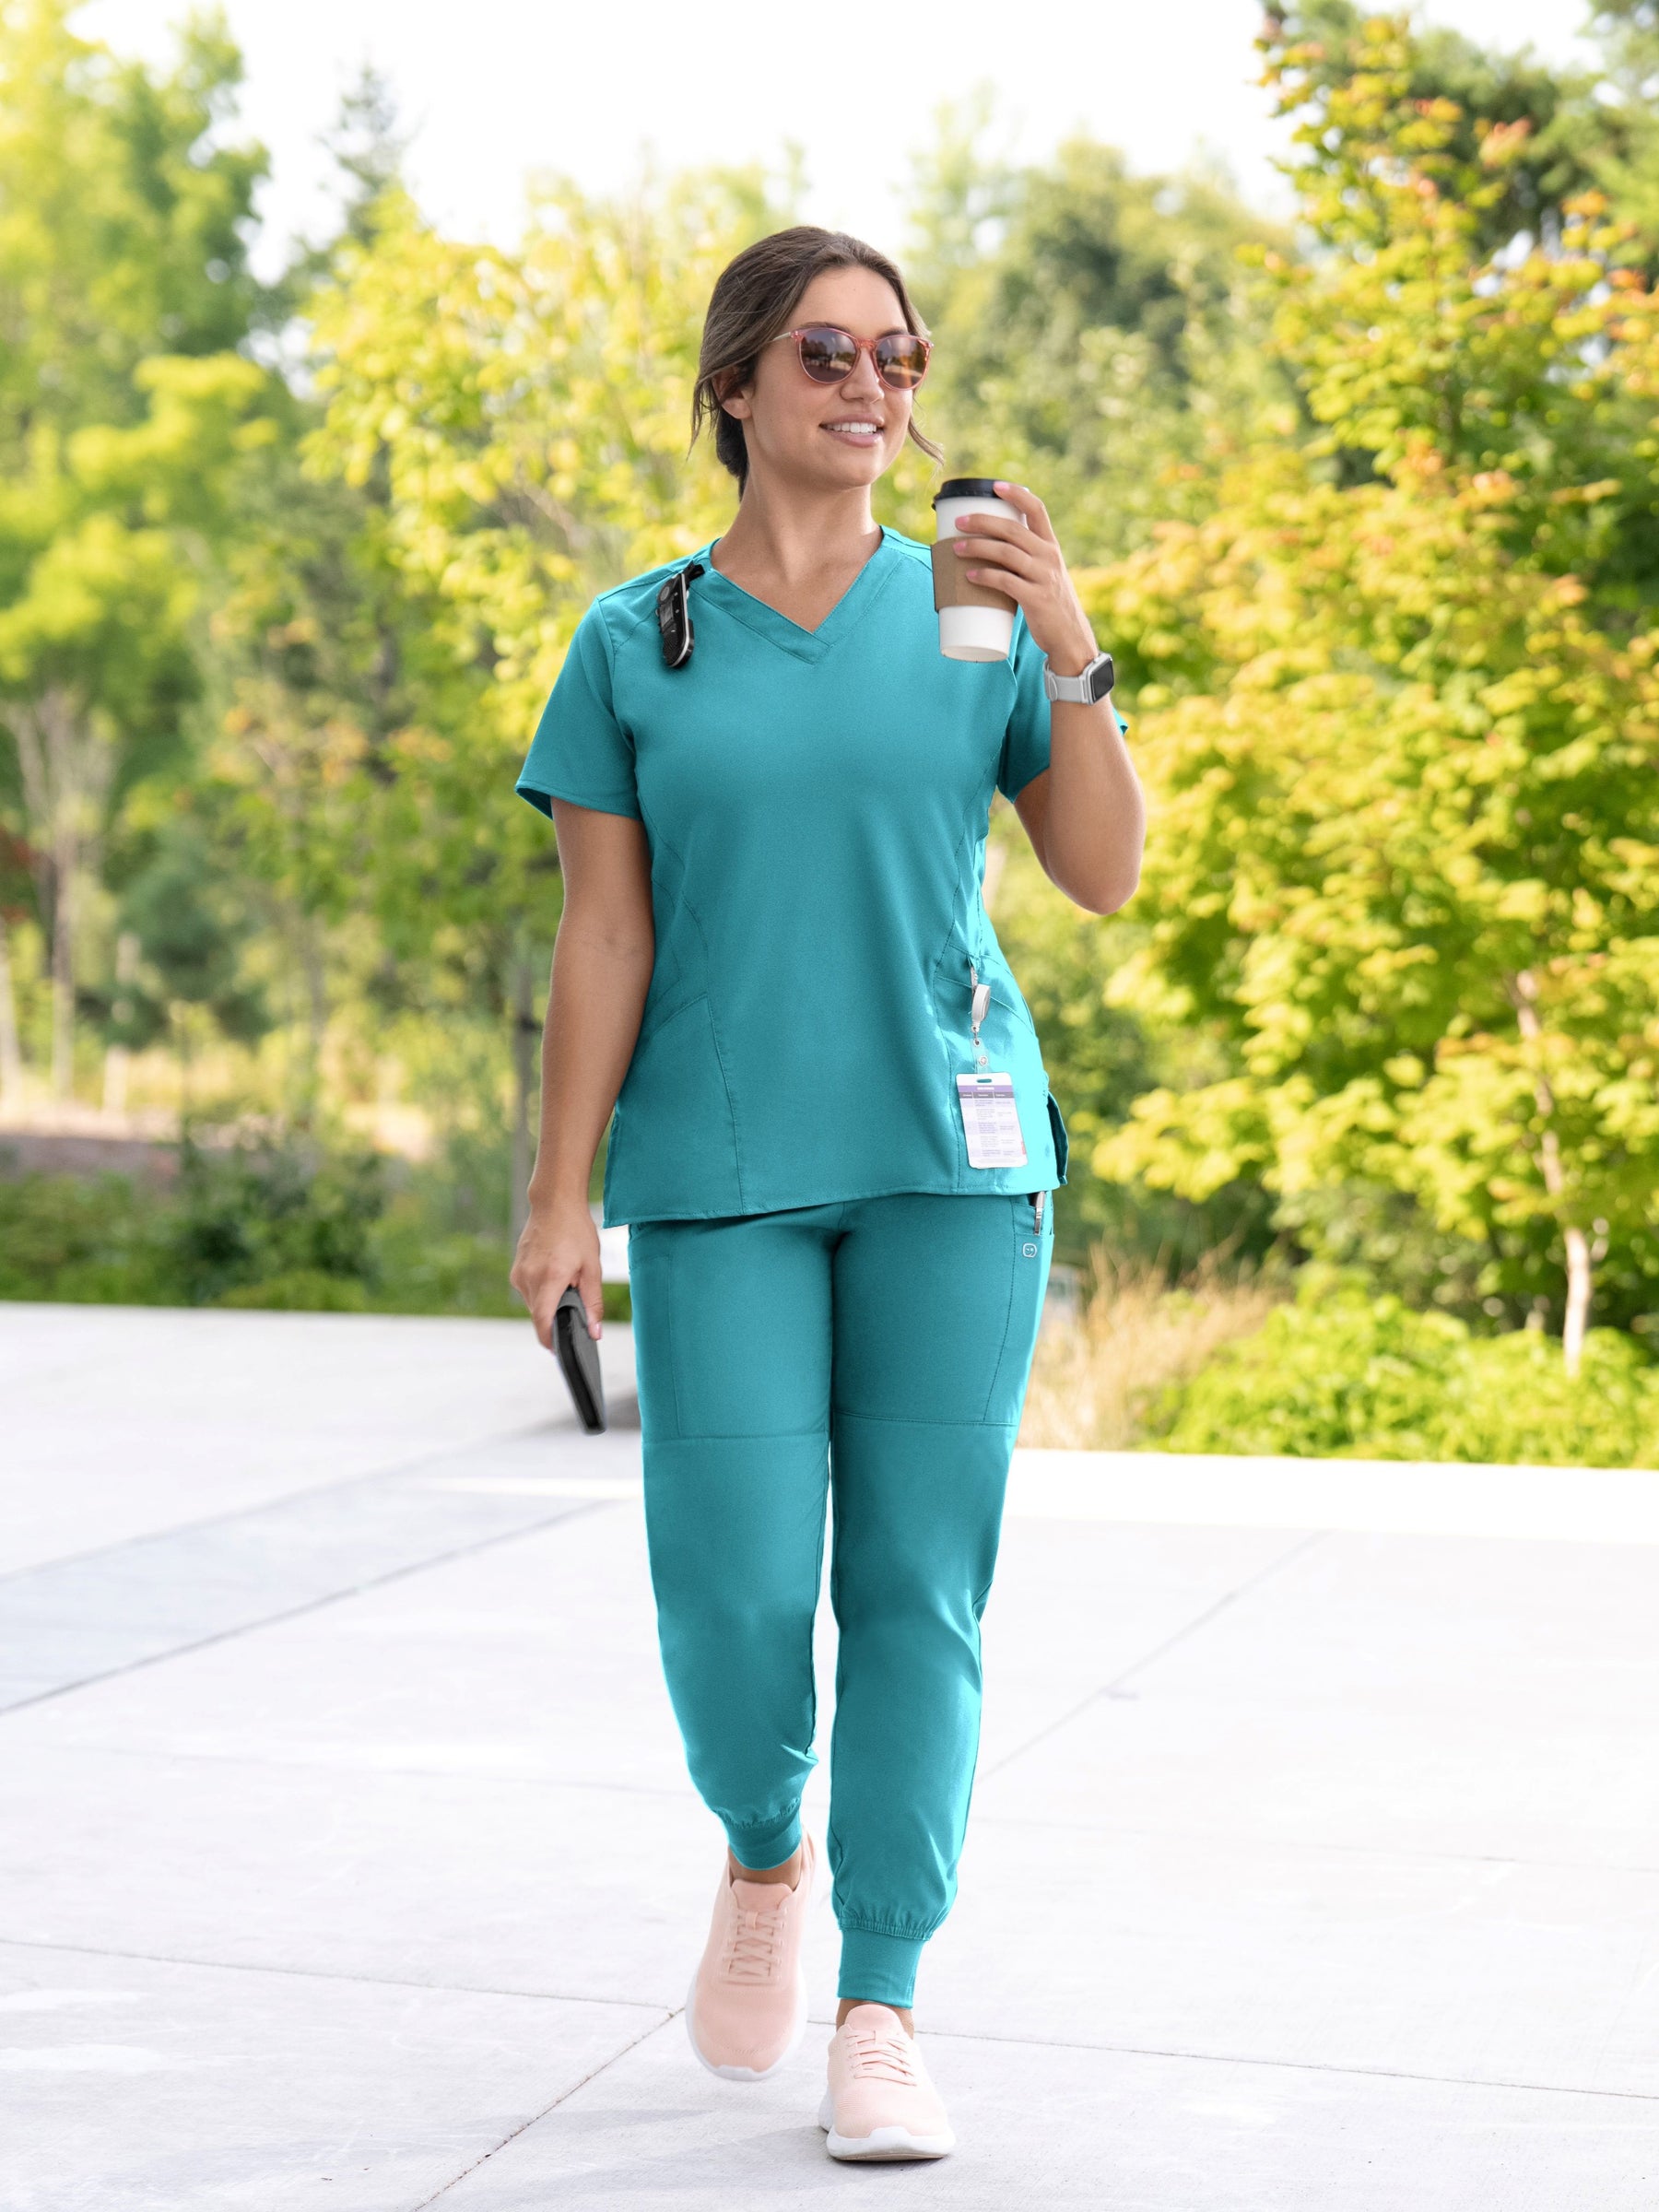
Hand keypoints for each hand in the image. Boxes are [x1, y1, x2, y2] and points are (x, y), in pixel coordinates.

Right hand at [510, 1193, 604, 1349]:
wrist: (554, 1204)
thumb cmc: (576, 1232)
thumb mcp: (593, 1267)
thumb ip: (593, 1302)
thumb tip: (594, 1332)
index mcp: (550, 1278)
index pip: (542, 1321)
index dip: (549, 1340)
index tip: (558, 1351)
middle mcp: (529, 1278)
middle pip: (539, 1314)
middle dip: (556, 1317)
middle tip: (575, 1302)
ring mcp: (519, 1274)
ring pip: (534, 1303)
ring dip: (549, 1301)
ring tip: (566, 1279)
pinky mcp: (516, 1270)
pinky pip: (529, 1291)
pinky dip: (543, 1290)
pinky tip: (556, 1273)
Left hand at [951, 480, 1099, 676]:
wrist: (1070, 637)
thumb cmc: (1050, 604)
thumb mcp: (1046, 574)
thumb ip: (1024, 560)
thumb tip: (986, 551)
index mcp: (1051, 546)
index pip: (1037, 509)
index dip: (1016, 494)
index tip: (995, 486)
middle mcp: (1049, 556)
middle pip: (1012, 529)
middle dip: (982, 522)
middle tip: (959, 522)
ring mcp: (1043, 577)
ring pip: (1005, 553)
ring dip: (977, 547)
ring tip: (956, 548)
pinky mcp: (1036, 598)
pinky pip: (1006, 582)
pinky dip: (985, 576)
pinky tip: (970, 575)